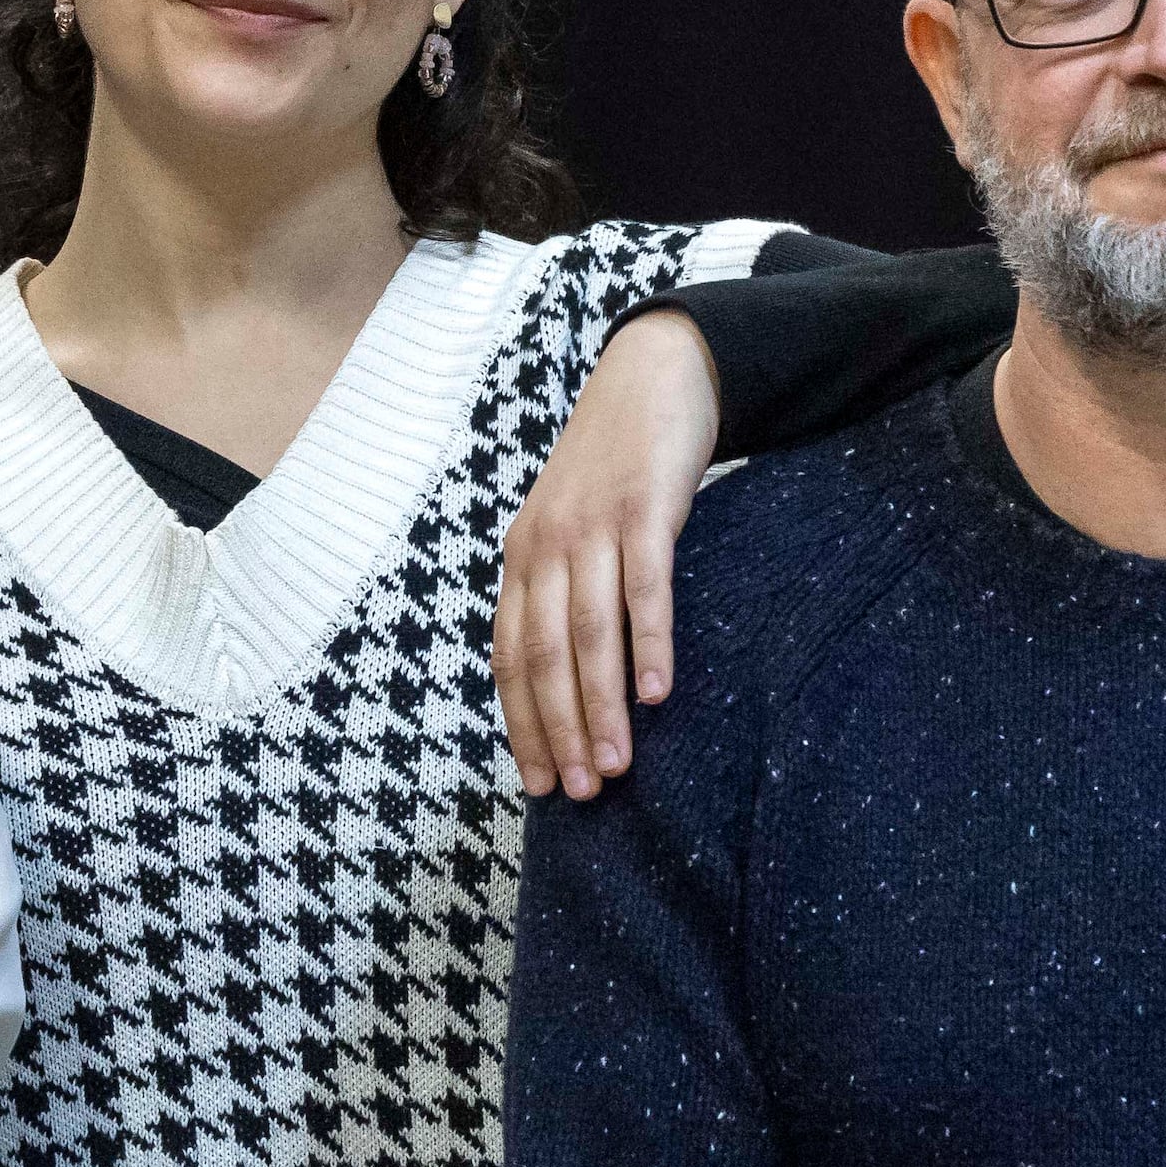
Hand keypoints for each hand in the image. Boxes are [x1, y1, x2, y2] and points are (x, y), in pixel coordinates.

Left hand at [495, 311, 723, 796]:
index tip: (538, 784)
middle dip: (558, 730)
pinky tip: (657, 693)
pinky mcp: (644, 506)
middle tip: (580, 792)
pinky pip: (643, 587)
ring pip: (587, 631)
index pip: (508, 658)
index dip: (521, 725)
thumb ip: (566, 591)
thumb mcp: (574, 528)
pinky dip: (648, 643)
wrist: (653, 373)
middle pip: (542, 655)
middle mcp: (545, 545)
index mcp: (521, 558)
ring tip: (617, 764)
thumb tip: (571, 677)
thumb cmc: (617, 467)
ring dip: (600, 704)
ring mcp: (593, 524)